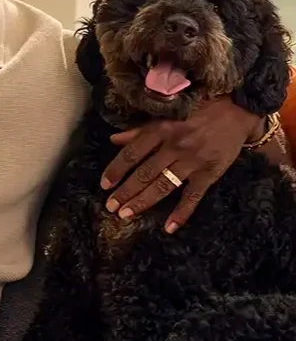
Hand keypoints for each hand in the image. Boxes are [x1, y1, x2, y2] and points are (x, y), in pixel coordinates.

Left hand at [100, 96, 261, 233]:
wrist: (237, 113)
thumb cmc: (196, 112)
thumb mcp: (166, 116)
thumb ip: (140, 130)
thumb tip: (113, 140)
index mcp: (160, 130)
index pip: (132, 154)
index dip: (116, 170)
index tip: (104, 185)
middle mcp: (174, 147)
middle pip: (144, 173)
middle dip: (125, 192)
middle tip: (110, 207)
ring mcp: (192, 162)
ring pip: (163, 185)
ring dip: (143, 201)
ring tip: (126, 214)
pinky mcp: (209, 173)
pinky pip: (193, 196)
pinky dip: (182, 213)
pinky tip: (169, 227)